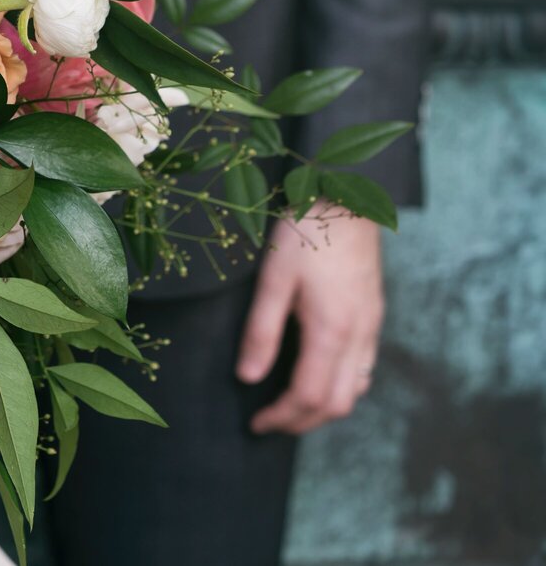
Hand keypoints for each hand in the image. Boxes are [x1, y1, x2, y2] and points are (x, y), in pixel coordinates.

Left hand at [237, 206, 383, 434]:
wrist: (349, 198)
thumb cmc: (307, 233)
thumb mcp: (273, 279)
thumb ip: (261, 331)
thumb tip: (248, 377)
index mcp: (332, 331)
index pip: (310, 397)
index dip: (282, 418)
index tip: (256, 423)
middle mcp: (359, 336)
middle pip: (338, 404)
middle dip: (303, 422)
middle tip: (269, 422)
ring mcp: (371, 327)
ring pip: (356, 390)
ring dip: (324, 407)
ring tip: (289, 406)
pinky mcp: (374, 315)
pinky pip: (364, 369)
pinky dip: (341, 387)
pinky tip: (319, 376)